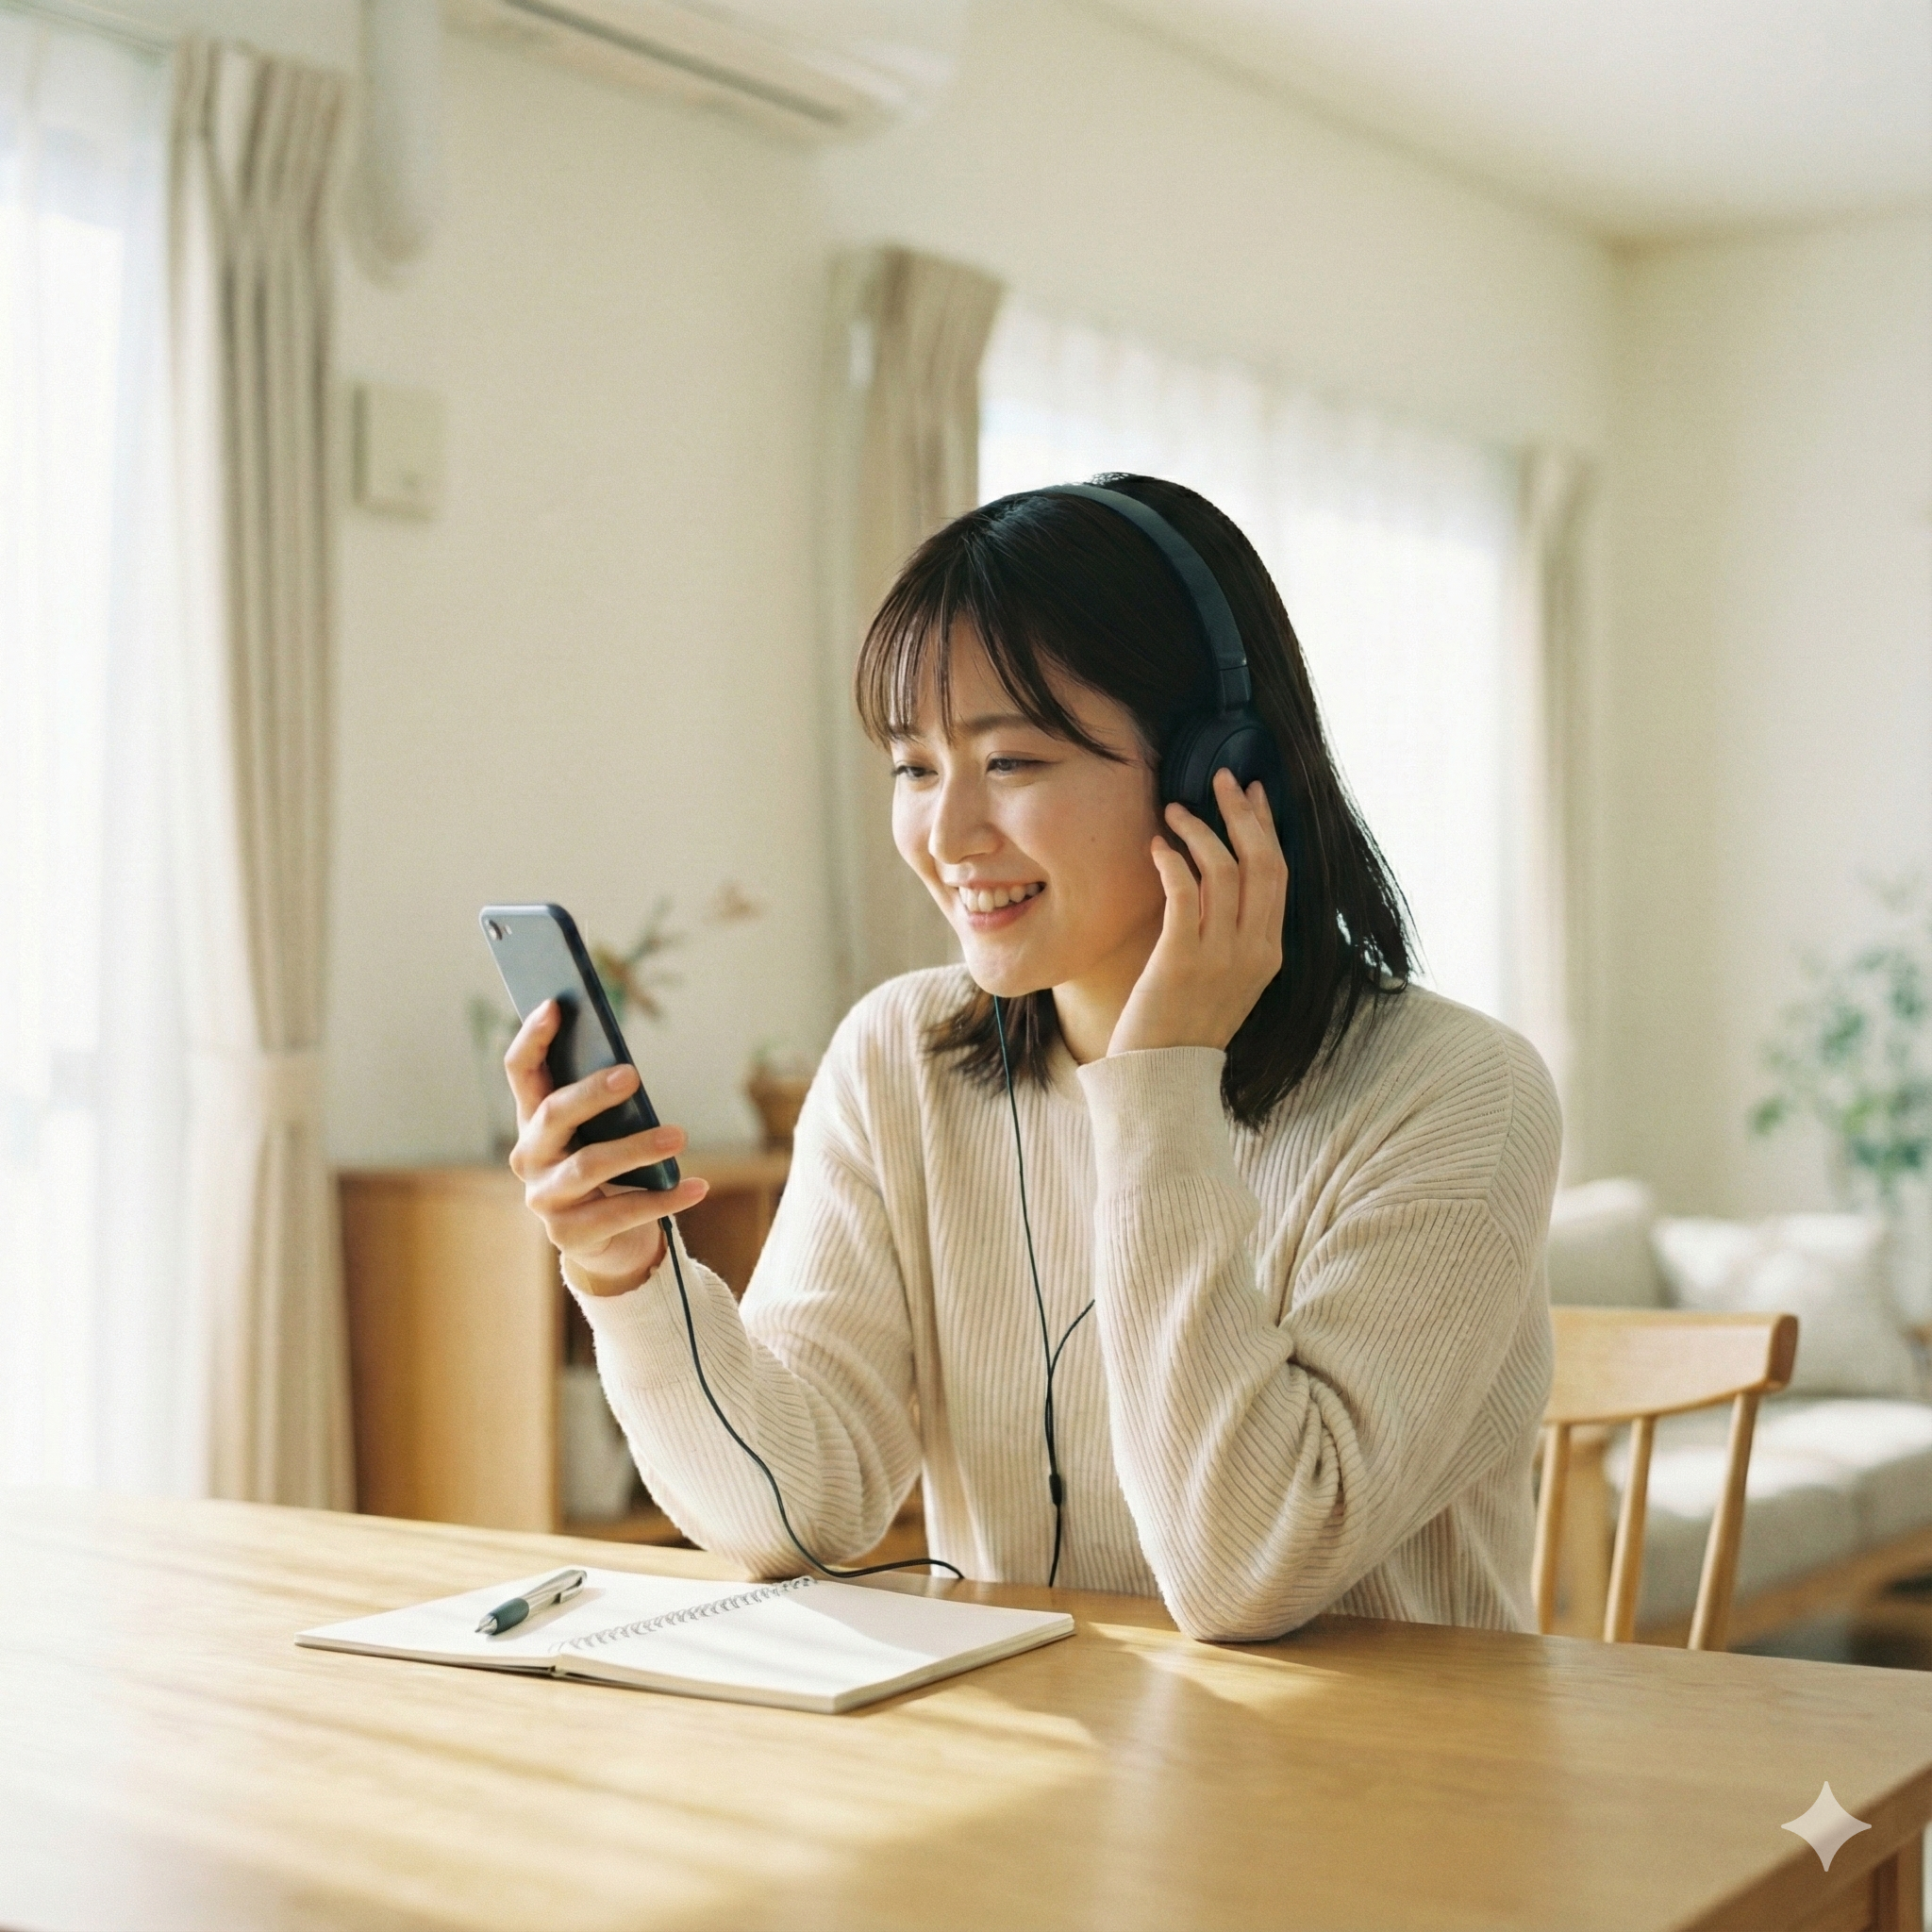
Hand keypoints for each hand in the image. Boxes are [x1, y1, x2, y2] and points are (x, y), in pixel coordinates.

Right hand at [504, 999, 709, 1296]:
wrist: (605, 1241)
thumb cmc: (608, 1167)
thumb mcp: (602, 1130)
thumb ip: (605, 1102)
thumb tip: (629, 1068)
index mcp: (533, 1120)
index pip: (520, 1072)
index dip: (532, 1038)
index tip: (555, 1004)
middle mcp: (529, 1156)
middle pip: (554, 1114)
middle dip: (592, 1091)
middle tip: (633, 1074)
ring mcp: (545, 1198)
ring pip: (588, 1165)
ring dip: (636, 1148)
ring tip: (679, 1135)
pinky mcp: (570, 1235)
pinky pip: (620, 1214)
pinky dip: (664, 1199)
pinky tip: (696, 1186)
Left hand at [1108, 769, 1288, 1056]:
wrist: (1160, 1079)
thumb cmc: (1181, 1025)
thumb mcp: (1222, 976)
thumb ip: (1227, 930)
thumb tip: (1214, 873)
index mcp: (1269, 953)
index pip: (1279, 873)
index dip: (1266, 826)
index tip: (1253, 792)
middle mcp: (1253, 952)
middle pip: (1261, 862)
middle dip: (1242, 813)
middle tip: (1220, 779)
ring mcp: (1220, 957)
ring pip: (1224, 871)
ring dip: (1199, 831)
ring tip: (1173, 811)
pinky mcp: (1181, 961)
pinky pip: (1183, 894)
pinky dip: (1172, 860)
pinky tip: (1157, 846)